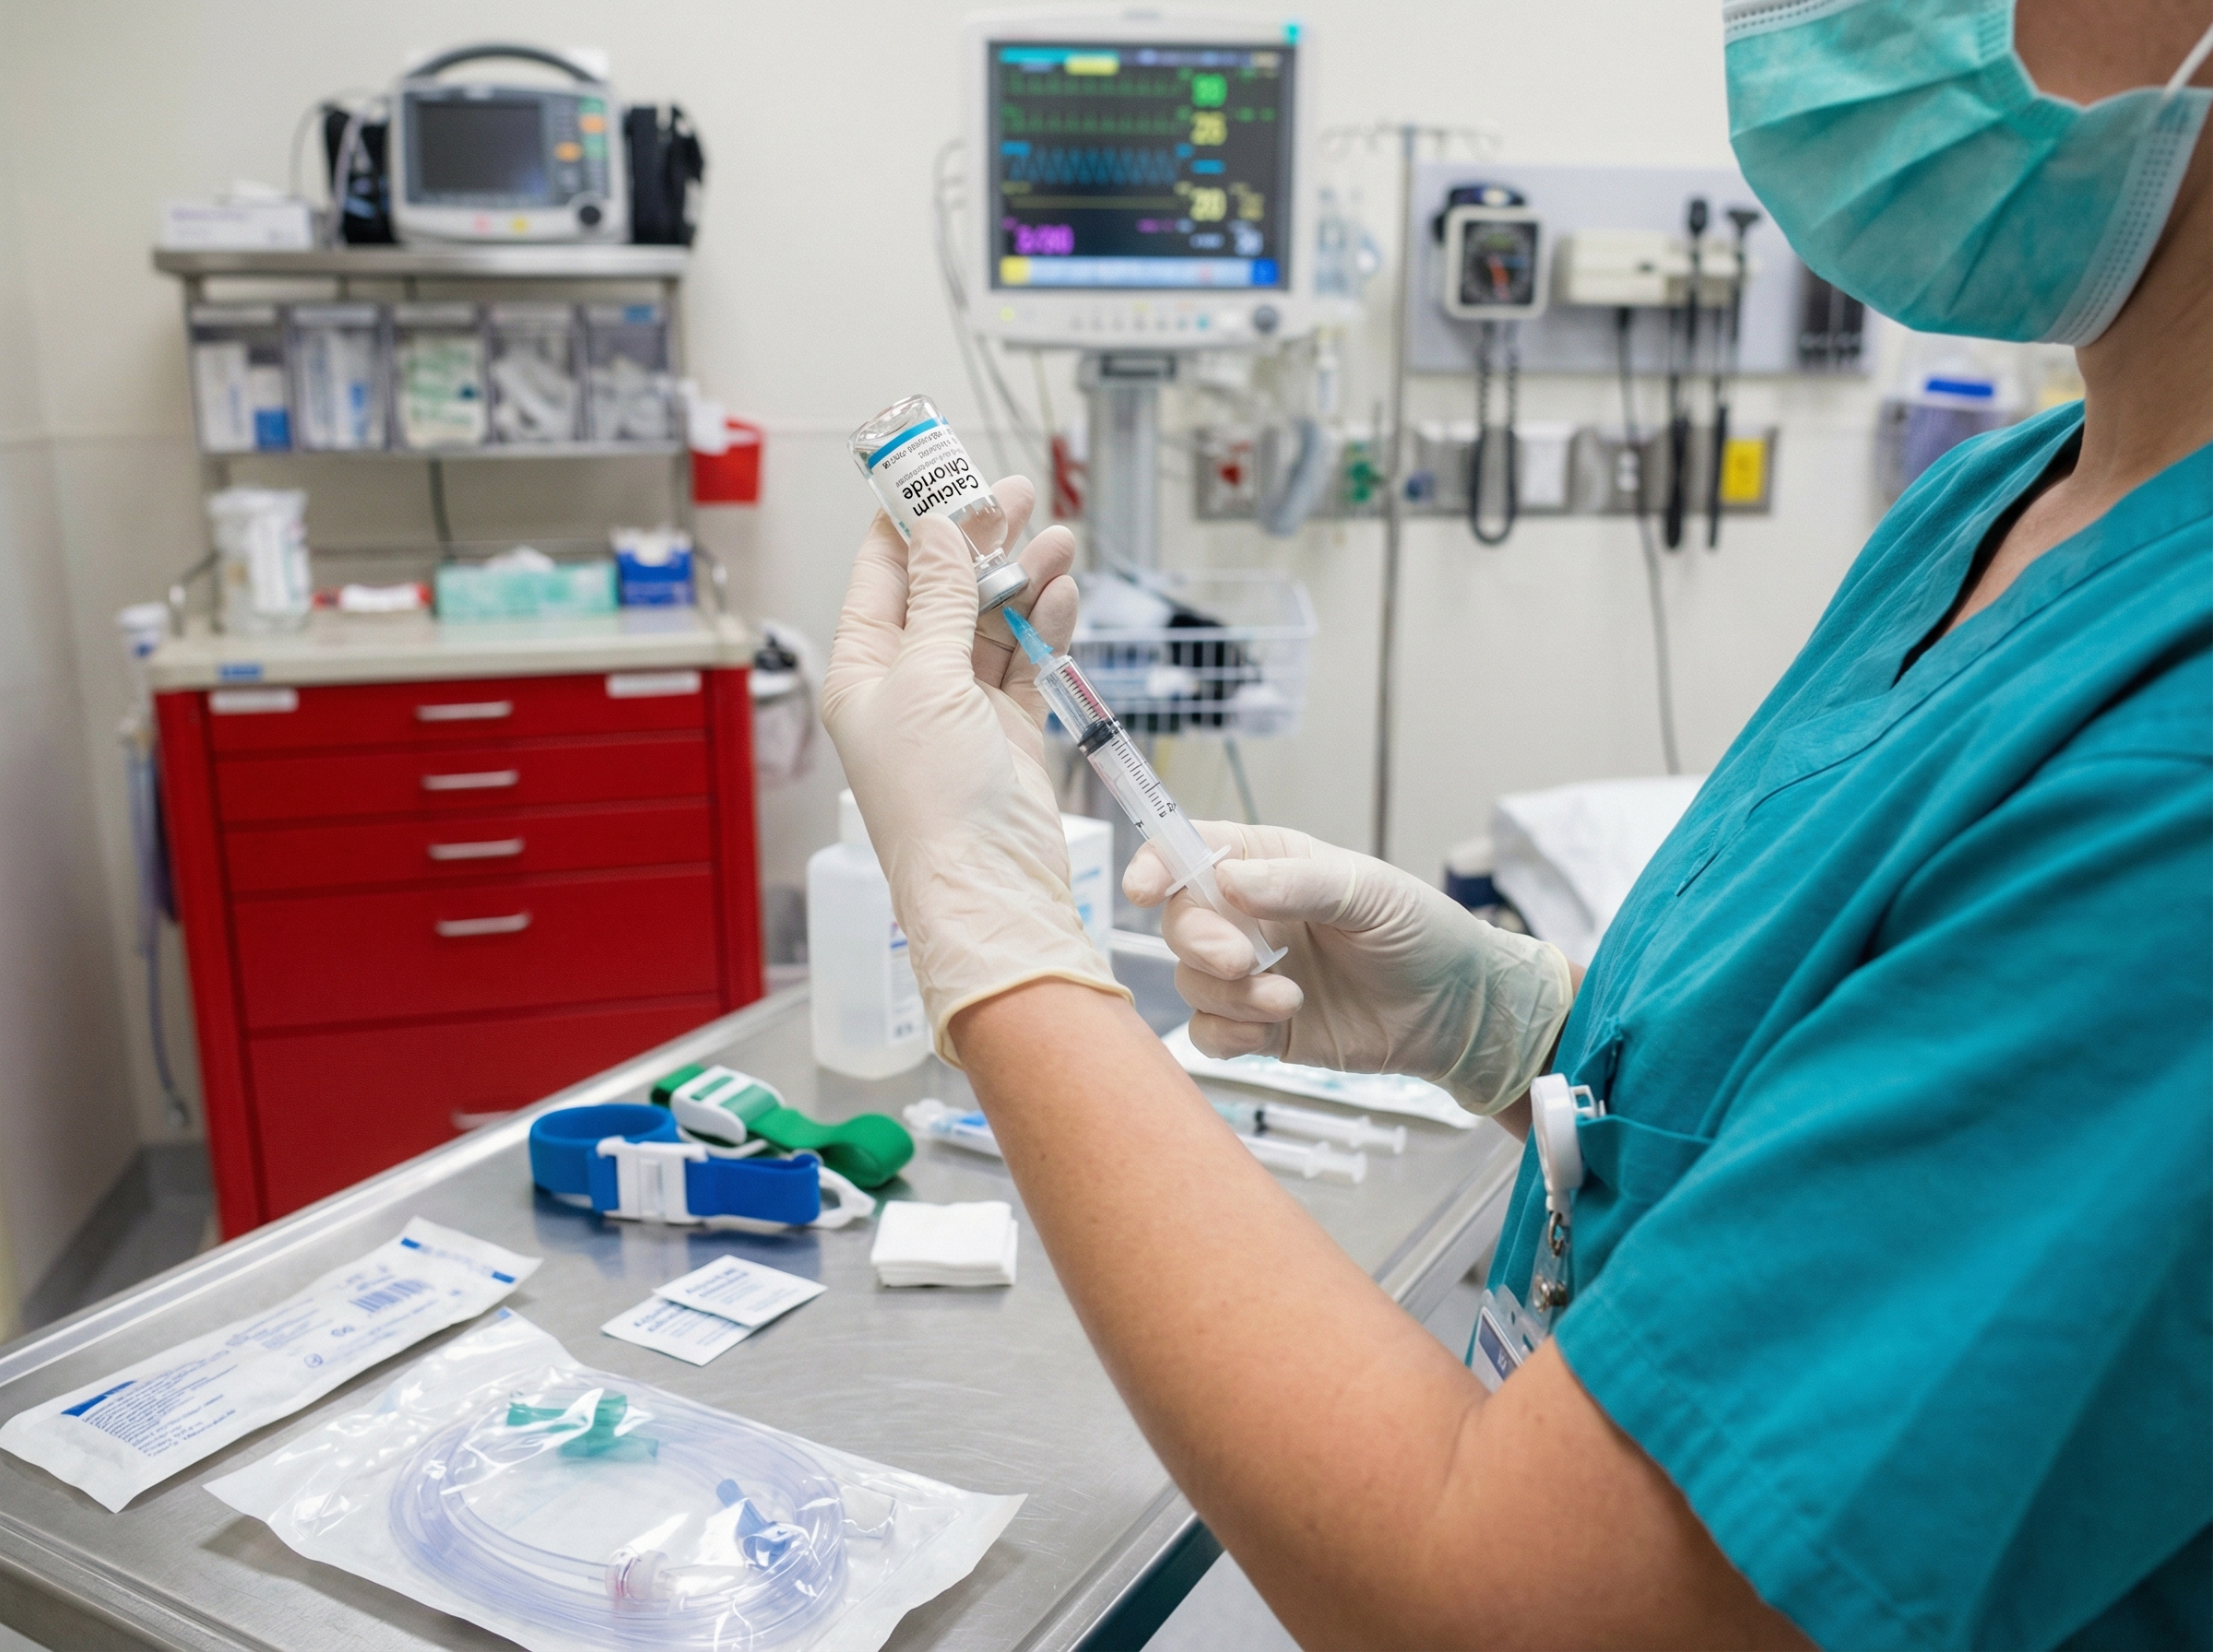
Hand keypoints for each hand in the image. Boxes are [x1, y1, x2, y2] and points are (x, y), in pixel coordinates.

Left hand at [821, 476, 1128, 1062]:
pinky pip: (1024, 662)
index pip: (882, 574)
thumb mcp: (928, 680)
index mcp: (863, 670)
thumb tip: (937, 531)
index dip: (911, 521)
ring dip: (1020, 577)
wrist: (989, 886)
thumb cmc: (936, 802)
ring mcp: (959, 707)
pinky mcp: (1007, 730)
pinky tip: (1061, 592)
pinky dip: (1043, 626)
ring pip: (989, 621)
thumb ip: (939, 600)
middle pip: (941, 590)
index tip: (938, 470)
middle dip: (978, 539)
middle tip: (1013, 491)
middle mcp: (906, 684)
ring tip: (1054, 535)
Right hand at [1124, 821, 1572, 1113]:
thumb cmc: (1425, 933)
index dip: (1156, 863)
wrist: (1459, 1013)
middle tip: (1244, 961)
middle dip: (1199, 942)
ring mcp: (1251, 974)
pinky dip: (1230, 1033)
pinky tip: (1277, 1025)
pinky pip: (1208, 1032)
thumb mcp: (1370, 893)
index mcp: (1269, 864)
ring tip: (1287, 1000)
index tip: (1144, 888)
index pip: (1190, 849)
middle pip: (1179, 921)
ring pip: (1190, 981)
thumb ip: (1299, 883)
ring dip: (1228, 994)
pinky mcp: (1259, 1028)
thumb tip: (1229, 881)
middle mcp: (1250, 917)